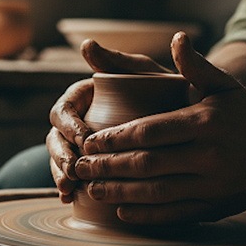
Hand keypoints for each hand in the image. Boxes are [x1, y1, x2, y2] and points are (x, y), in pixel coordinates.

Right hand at [47, 39, 170, 201]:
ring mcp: (86, 144)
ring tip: (69, 190)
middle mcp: (80, 120)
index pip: (63, 110)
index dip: (67, 127)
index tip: (83, 141)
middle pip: (56, 138)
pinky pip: (76, 177)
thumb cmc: (165, 89)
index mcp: (85, 96)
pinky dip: (71, 189)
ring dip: (60, 175)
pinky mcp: (96, 164)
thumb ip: (117, 60)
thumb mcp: (144, 73)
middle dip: (59, 156)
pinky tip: (73, 201)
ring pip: (61, 159)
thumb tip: (85, 44)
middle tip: (72, 172)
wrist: (190, 117)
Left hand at [73, 32, 245, 223]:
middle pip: (148, 164)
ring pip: (157, 193)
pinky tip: (122, 211)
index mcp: (206, 122)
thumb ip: (196, 65)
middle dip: (108, 167)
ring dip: (119, 192)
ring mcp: (214, 186)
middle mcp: (210, 156)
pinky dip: (146, 215)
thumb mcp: (225, 84)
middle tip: (80, 166)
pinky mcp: (217, 208)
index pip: (150, 132)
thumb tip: (177, 37)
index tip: (91, 141)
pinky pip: (176, 214)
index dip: (116, 138)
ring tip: (91, 188)